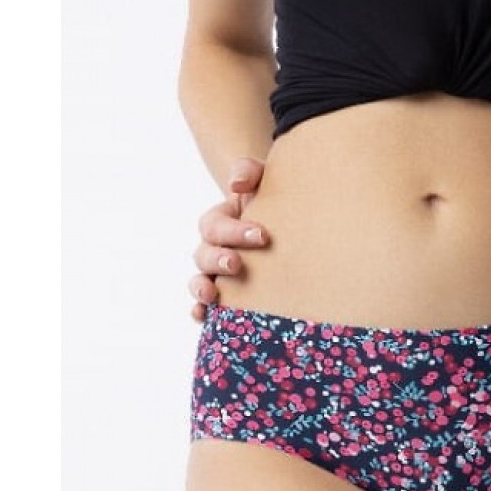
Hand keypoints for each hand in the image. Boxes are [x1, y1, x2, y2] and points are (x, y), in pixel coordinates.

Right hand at [189, 156, 269, 321]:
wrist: (290, 223)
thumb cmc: (275, 201)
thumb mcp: (264, 179)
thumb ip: (249, 171)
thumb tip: (237, 184)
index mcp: (220, 221)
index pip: (215, 225)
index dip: (234, 231)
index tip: (263, 235)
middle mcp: (214, 248)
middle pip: (203, 255)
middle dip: (218, 260)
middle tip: (238, 264)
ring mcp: (218, 274)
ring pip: (200, 281)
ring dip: (202, 289)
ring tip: (212, 295)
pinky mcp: (228, 294)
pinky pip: (207, 306)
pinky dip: (202, 313)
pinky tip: (205, 319)